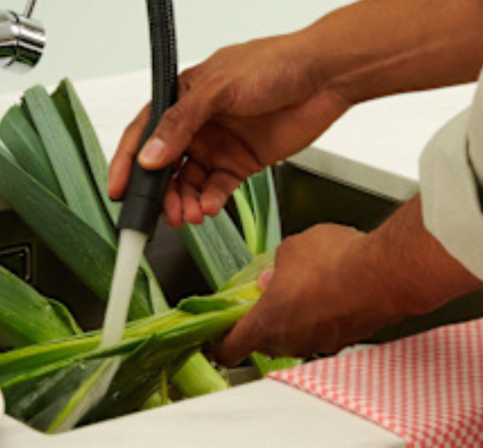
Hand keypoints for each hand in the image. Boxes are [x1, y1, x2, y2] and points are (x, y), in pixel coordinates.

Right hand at [108, 33, 350, 225]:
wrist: (323, 76)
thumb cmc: (273, 64)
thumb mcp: (219, 88)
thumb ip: (181, 123)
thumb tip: (150, 155)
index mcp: (183, 97)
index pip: (145, 132)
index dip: (129, 161)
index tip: (119, 189)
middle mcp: (197, 122)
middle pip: (165, 164)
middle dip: (159, 191)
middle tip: (161, 213)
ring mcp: (220, 143)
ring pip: (189, 181)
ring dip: (185, 200)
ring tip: (188, 214)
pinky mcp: (243, 161)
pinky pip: (217, 188)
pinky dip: (210, 201)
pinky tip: (209, 207)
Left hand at [218, 195, 482, 362]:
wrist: (385, 273)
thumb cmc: (334, 260)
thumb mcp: (290, 249)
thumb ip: (274, 267)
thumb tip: (271, 277)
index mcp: (267, 321)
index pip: (231, 348)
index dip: (219, 344)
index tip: (213, 339)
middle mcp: (291, 340)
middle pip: (263, 340)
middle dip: (262, 319)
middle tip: (263, 296)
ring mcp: (318, 343)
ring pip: (294, 335)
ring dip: (292, 316)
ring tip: (300, 285)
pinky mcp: (343, 339)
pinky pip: (319, 330)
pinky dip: (317, 315)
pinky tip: (326, 290)